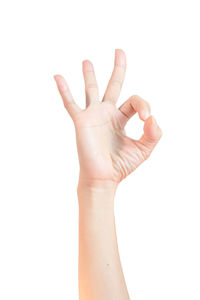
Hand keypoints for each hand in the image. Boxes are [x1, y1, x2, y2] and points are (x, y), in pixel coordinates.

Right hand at [54, 49, 161, 187]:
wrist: (103, 178)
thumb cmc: (121, 165)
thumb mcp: (144, 148)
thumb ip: (153, 133)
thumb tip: (152, 117)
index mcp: (121, 119)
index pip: (134, 102)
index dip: (144, 105)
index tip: (147, 118)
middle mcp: (107, 114)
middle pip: (114, 86)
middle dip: (118, 69)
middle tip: (119, 51)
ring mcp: (93, 116)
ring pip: (91, 90)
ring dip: (90, 75)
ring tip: (87, 61)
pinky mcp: (81, 121)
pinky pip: (70, 104)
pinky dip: (64, 91)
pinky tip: (58, 76)